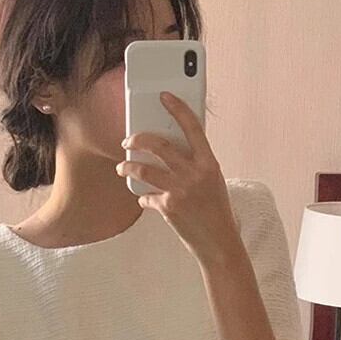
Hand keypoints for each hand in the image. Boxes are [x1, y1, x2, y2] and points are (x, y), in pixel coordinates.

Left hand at [115, 92, 241, 262]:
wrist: (218, 242)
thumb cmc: (216, 212)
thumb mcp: (213, 182)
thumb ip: (196, 165)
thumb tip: (174, 150)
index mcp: (210, 163)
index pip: (193, 127)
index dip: (178, 108)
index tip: (165, 97)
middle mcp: (195, 174)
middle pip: (159, 145)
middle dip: (138, 139)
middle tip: (128, 141)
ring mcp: (180, 190)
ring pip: (144, 169)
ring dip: (128, 166)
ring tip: (121, 166)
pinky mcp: (168, 207)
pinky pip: (147, 197)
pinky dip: (143, 198)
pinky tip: (144, 199)